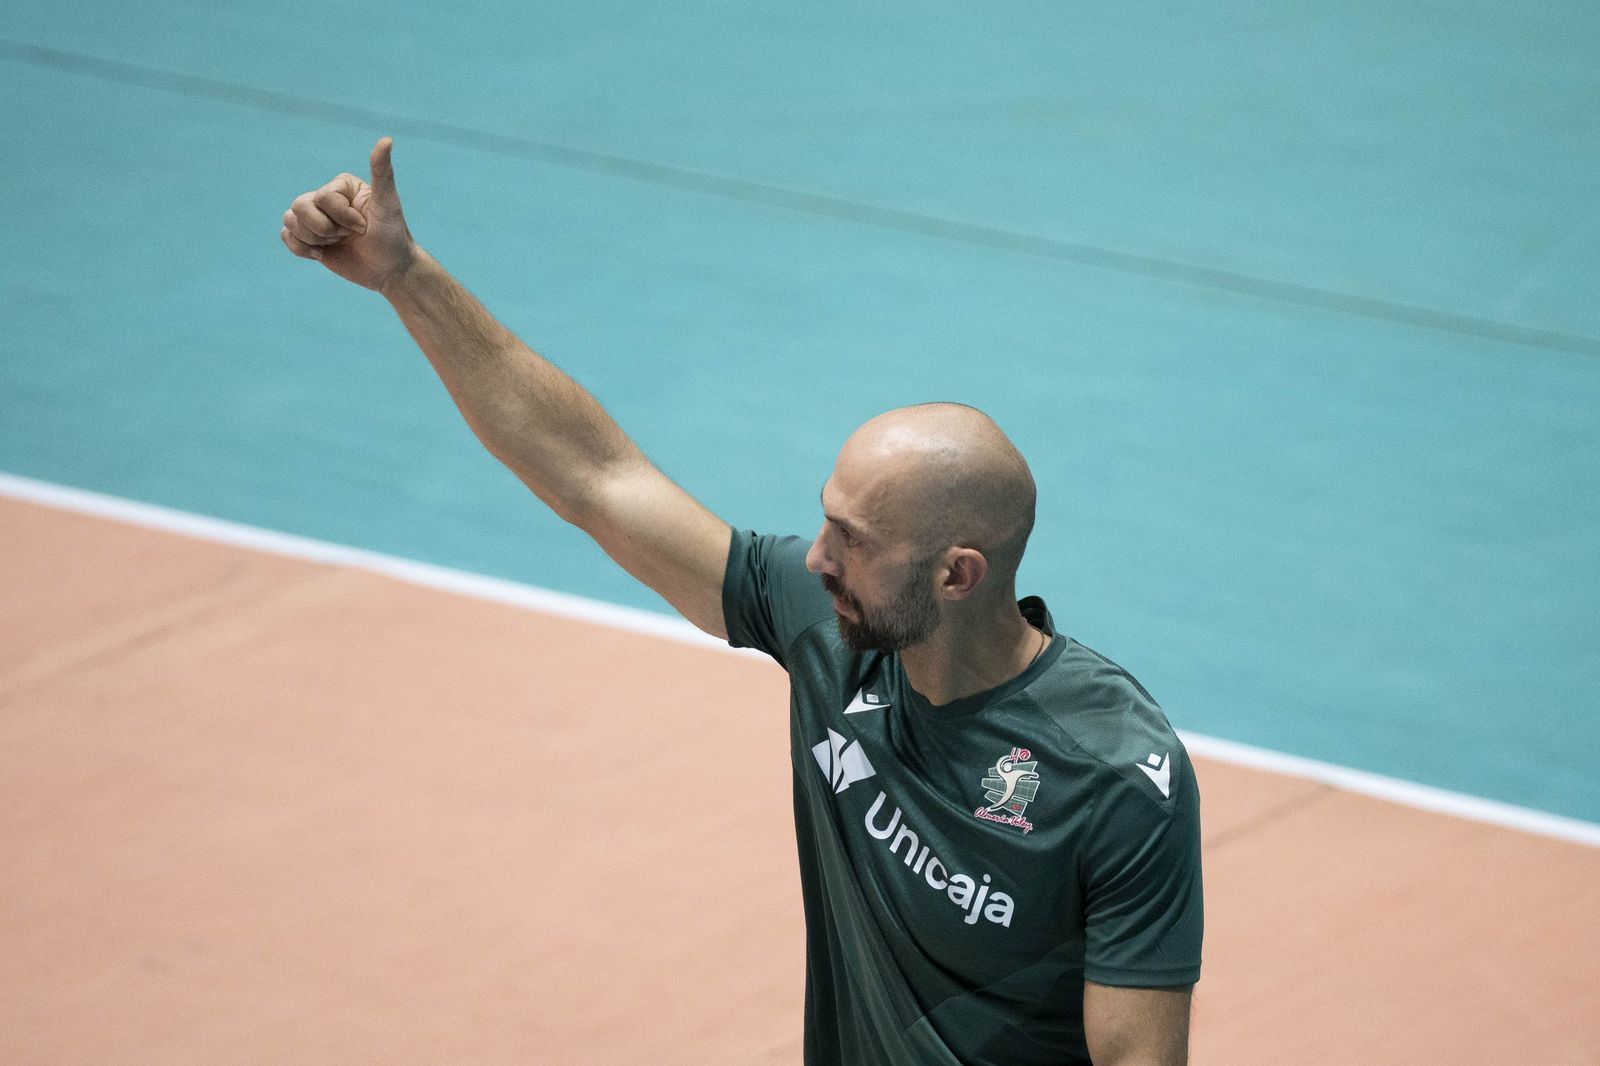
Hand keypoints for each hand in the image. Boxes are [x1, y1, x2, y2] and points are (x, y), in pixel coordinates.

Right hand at [280, 137, 416, 293]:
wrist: (389, 271)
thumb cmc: (392, 237)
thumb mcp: (388, 204)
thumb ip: (382, 172)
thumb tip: (387, 139)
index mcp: (341, 185)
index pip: (323, 197)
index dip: (342, 218)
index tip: (364, 227)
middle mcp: (326, 198)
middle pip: (299, 206)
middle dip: (324, 229)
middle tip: (348, 237)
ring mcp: (316, 218)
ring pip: (289, 221)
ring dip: (314, 240)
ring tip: (338, 244)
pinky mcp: (308, 238)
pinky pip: (286, 236)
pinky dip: (302, 249)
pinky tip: (323, 254)